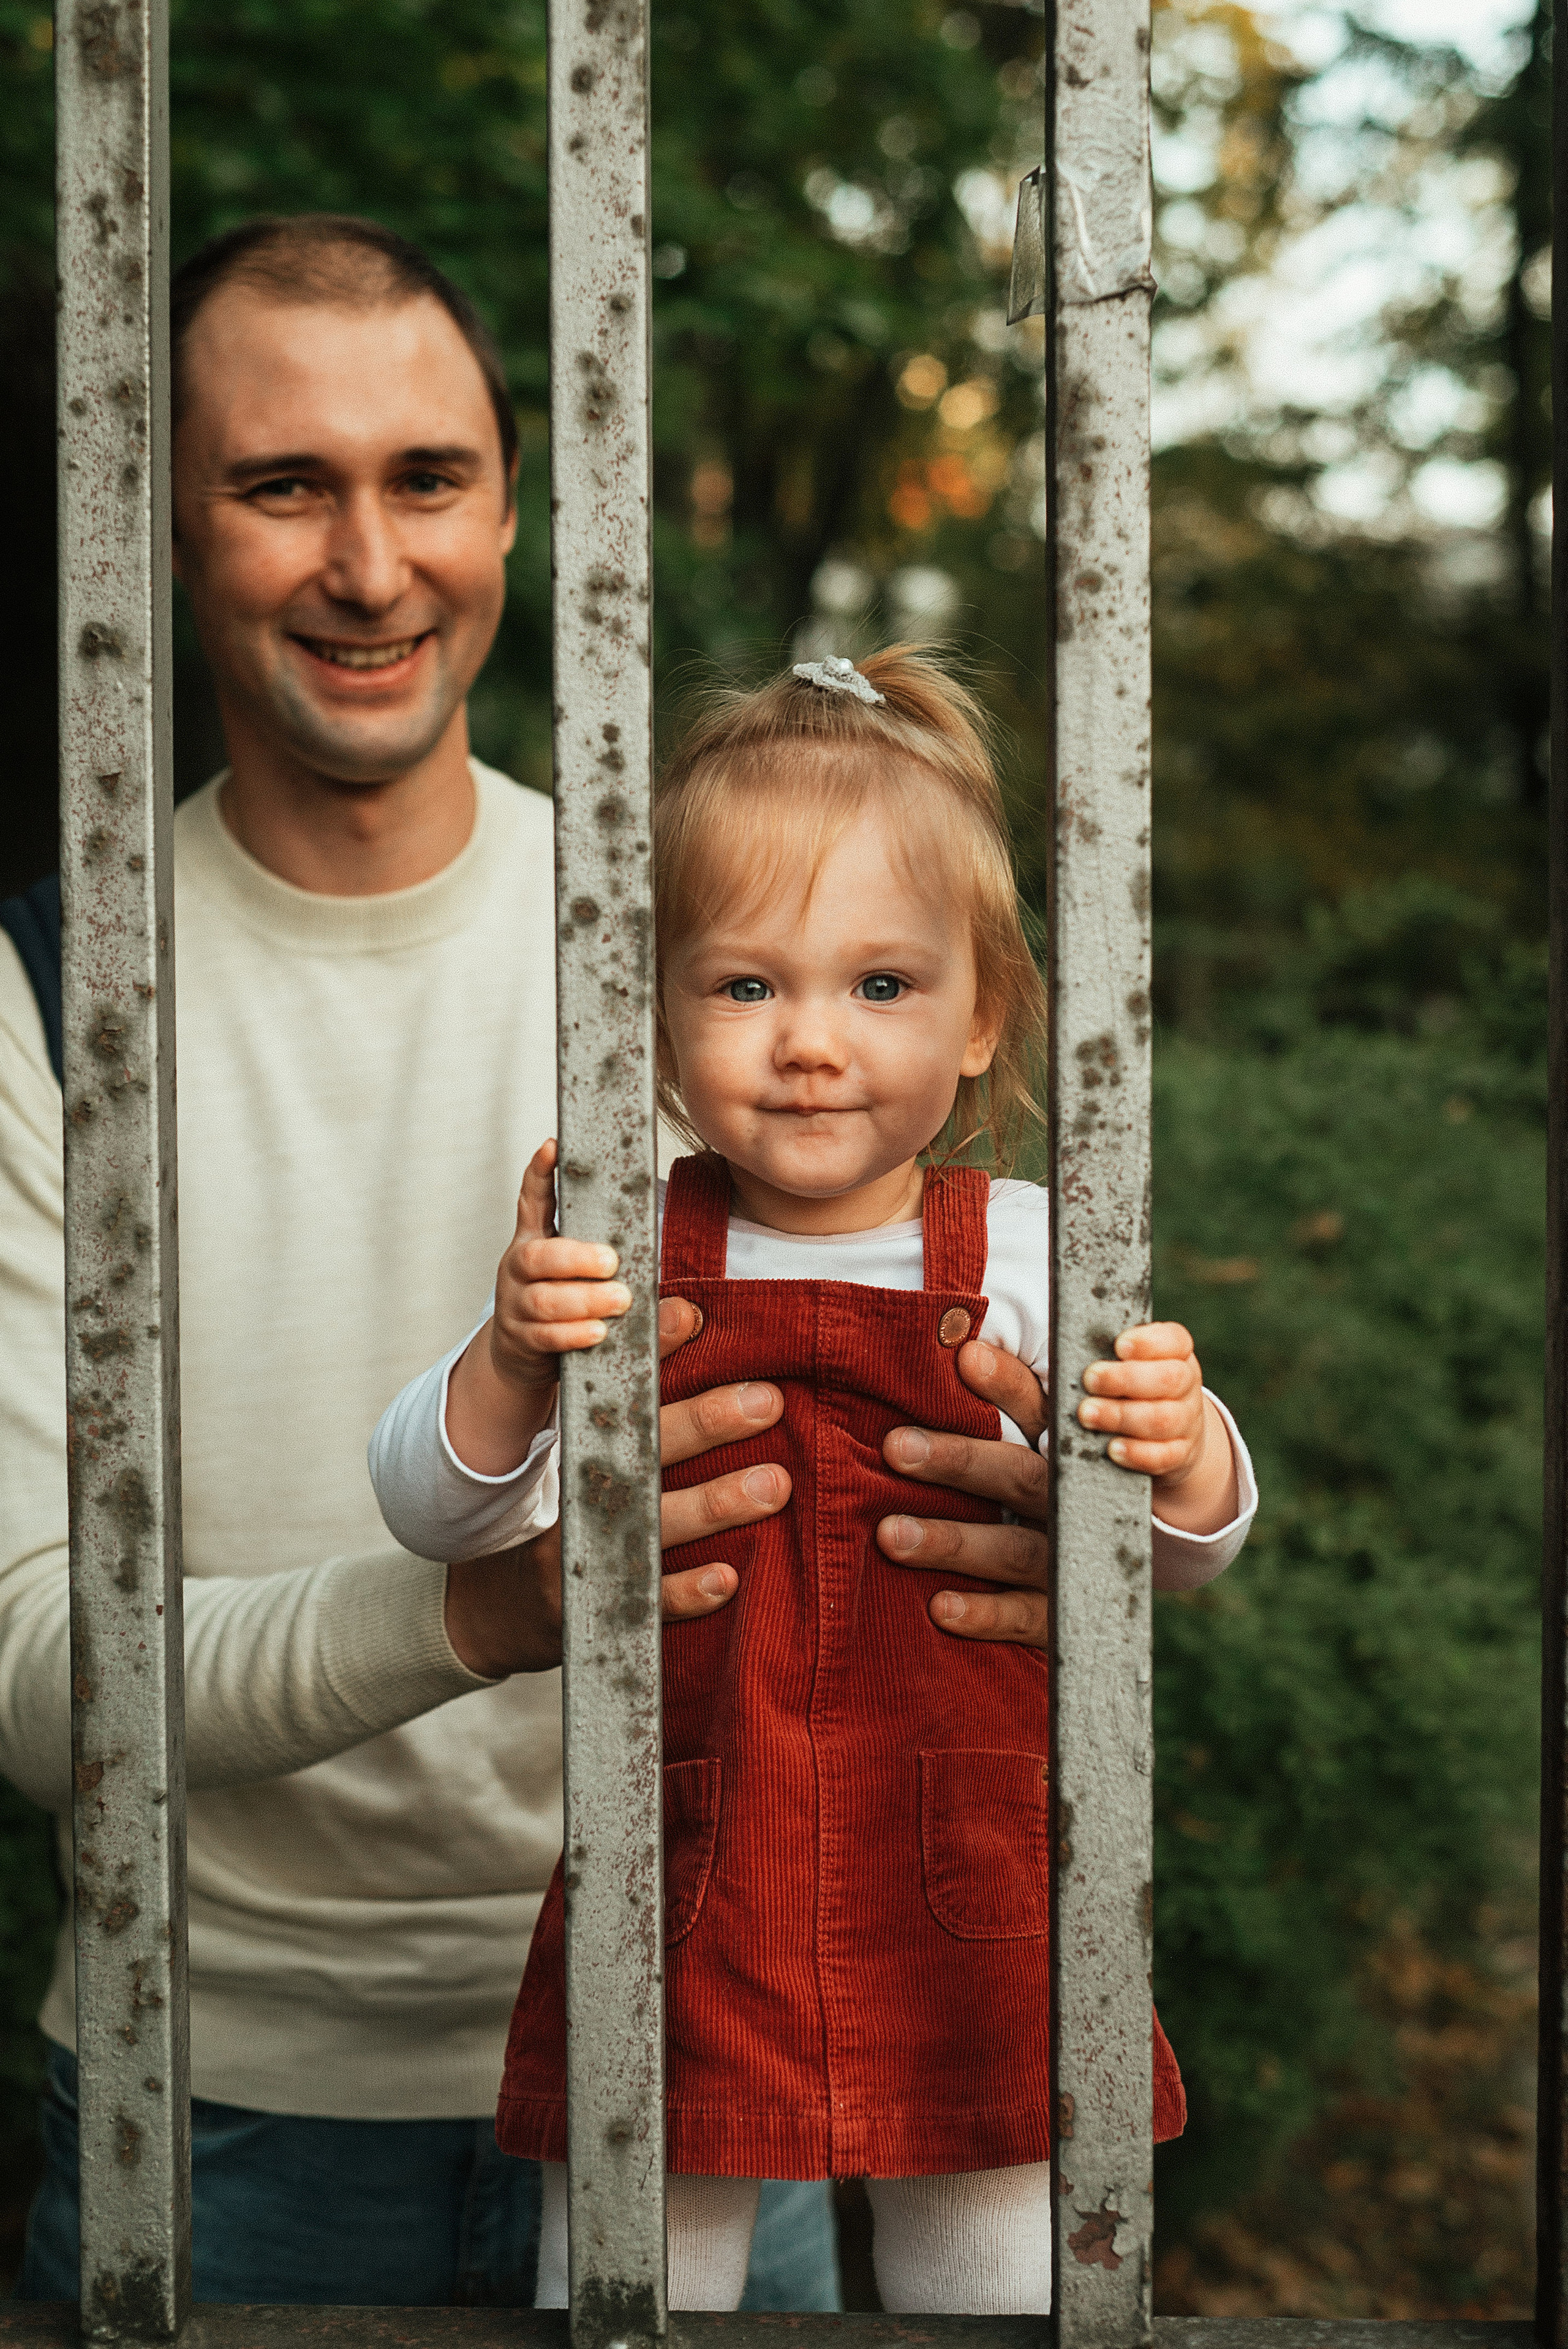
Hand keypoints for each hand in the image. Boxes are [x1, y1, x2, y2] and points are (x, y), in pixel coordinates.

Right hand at [443, 1292, 789, 1675]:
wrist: (507, 1608)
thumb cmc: (578, 1517)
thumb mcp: (592, 1457)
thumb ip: (638, 1410)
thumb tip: (698, 1322)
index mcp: (584, 1446)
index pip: (621, 1390)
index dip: (654, 1351)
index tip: (695, 1317)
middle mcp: (583, 1494)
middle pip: (643, 1450)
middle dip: (705, 1422)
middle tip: (767, 1401)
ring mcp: (586, 1553)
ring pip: (654, 1523)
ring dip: (715, 1503)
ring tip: (774, 1484)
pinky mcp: (597, 1611)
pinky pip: (648, 1602)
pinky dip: (685, 1591)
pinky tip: (726, 1577)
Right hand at [445, 1140, 630, 1475]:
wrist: (520, 1356)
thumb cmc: (566, 1309)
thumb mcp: (589, 1283)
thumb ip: (629, 1282)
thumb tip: (687, 1309)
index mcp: (536, 1240)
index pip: (533, 1200)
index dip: (540, 1173)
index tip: (553, 1147)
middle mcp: (519, 1267)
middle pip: (537, 1256)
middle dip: (576, 1257)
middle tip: (611, 1262)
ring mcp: (516, 1304)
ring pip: (543, 1298)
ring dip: (583, 1299)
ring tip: (617, 1300)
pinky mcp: (520, 1338)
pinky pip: (544, 1335)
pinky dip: (573, 1333)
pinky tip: (597, 1332)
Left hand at [876, 1340, 1051, 1648]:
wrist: (1115, 1568)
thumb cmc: (1046, 1483)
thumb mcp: (1037, 1437)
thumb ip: (1004, 1398)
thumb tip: (956, 1342)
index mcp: (1065, 1449)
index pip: (1040, 1409)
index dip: (1006, 1384)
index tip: (963, 1357)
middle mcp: (1071, 1502)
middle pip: (1019, 1476)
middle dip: (959, 1461)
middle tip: (895, 1447)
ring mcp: (1070, 1560)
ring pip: (1016, 1549)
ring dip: (953, 1541)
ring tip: (891, 1535)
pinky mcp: (1062, 1614)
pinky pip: (1028, 1618)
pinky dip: (986, 1614)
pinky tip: (940, 1607)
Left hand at [1080, 1321, 1235, 1534]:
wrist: (1171, 1433)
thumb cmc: (1133, 1387)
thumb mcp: (1127, 1363)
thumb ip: (1105, 1354)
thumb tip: (1065, 1352)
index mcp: (1176, 1354)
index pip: (1175, 1340)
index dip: (1148, 1342)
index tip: (1118, 1345)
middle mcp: (1186, 1385)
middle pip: (1169, 1379)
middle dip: (1125, 1379)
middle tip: (1090, 1379)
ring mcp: (1188, 1421)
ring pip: (1163, 1419)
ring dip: (1121, 1417)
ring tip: (1087, 1414)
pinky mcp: (1181, 1454)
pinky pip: (1164, 1456)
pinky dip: (1137, 1453)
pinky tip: (1112, 1449)